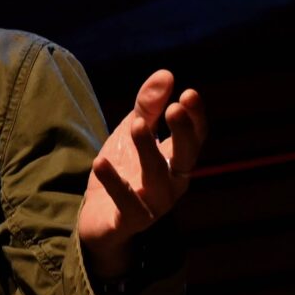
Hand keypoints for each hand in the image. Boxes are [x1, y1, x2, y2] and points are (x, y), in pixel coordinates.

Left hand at [77, 69, 206, 282]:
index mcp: (177, 160)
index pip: (196, 138)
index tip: (189, 93)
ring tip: (137, 124)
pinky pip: (127, 204)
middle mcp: (172, 184)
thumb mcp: (133, 130)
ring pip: (157, 180)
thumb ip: (148, 105)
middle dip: (183, 133)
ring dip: (148, 151)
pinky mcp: (129, 221)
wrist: (98, 217)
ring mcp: (153, 205)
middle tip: (175, 108)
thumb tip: (167, 73)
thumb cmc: (124, 169)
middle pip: (186, 158)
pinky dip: (115, 184)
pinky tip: (101, 162)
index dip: (196, 117)